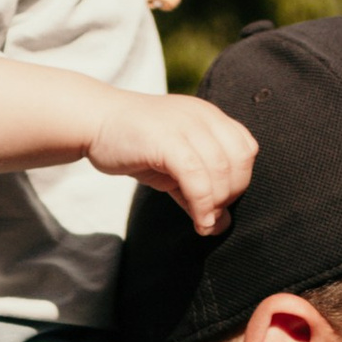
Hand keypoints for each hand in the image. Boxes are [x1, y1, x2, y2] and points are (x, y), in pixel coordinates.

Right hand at [87, 89, 257, 237]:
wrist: (95, 120)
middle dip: (231, 195)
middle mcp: (202, 117)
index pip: (246, 148)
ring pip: (220, 170)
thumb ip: (199, 191)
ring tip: (204, 221)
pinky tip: (198, 221)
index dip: (241, 179)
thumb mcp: (174, 166)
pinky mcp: (165, 139)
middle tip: (211, 214)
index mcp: (209, 117)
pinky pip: (195, 176)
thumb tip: (222, 225)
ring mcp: (184, 125)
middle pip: (238, 161)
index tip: (221, 201)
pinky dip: (202, 203)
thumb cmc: (135, 143)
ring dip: (217, 204)